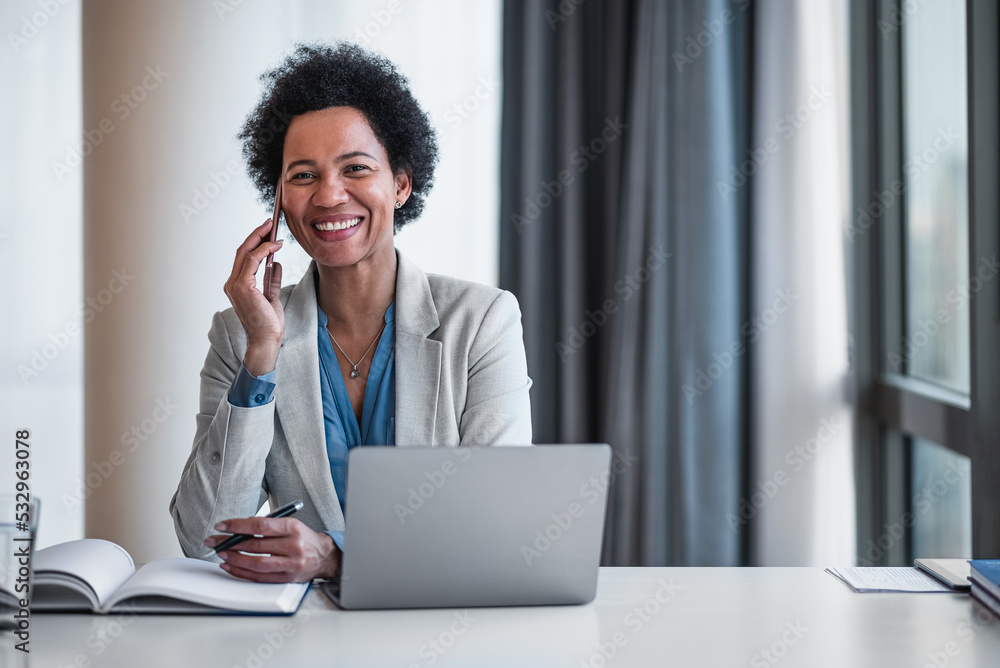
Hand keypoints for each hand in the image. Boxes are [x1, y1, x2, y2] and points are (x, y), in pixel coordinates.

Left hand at [203, 517, 340, 582]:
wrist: (324, 556)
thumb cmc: (303, 538)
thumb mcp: (291, 525)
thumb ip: (268, 526)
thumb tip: (238, 529)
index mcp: (293, 528)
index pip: (260, 525)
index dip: (238, 525)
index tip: (222, 526)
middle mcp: (293, 546)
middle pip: (255, 545)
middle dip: (230, 543)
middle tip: (215, 541)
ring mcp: (290, 564)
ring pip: (256, 563)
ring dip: (234, 559)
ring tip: (221, 553)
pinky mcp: (286, 578)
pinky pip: (259, 577)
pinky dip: (241, 572)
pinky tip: (230, 566)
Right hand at [223, 218, 285, 375]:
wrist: (266, 340)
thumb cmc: (268, 324)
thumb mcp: (272, 297)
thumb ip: (271, 280)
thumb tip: (276, 265)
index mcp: (237, 286)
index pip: (243, 258)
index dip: (255, 242)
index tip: (267, 232)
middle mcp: (232, 284)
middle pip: (242, 251)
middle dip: (256, 235)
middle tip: (269, 223)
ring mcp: (235, 285)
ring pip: (245, 253)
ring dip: (260, 239)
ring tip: (273, 230)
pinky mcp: (243, 287)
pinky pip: (252, 261)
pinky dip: (264, 250)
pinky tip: (275, 245)